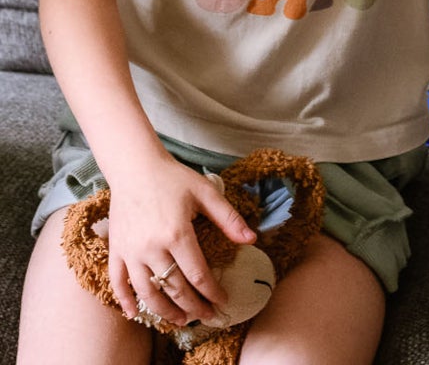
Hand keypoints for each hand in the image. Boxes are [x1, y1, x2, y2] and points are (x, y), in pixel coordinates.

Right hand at [105, 153, 255, 323]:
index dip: (211, 291)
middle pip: (174, 288)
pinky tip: (135, 314)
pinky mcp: (116, 251)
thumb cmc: (174, 178)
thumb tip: (252, 239)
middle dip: (193, 306)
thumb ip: (229, 218)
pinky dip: (125, 301)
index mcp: (177, 234)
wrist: (136, 168)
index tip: (222, 301)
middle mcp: (152, 248)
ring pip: (146, 292)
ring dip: (163, 311)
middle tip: (205, 316)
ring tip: (179, 320)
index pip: (197, 274)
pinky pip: (117, 283)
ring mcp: (131, 252)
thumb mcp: (207, 193)